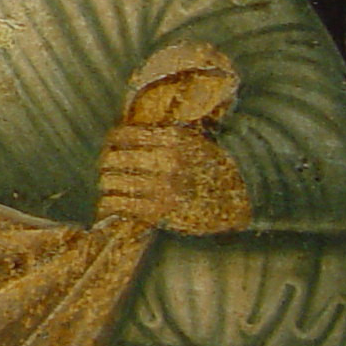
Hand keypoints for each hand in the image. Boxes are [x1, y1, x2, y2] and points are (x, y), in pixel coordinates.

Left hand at [97, 125, 251, 234]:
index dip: (112, 140)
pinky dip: (110, 203)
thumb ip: (160, 136)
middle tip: (107, 167)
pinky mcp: (160, 211)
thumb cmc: (211, 167)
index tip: (112, 145)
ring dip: (107, 184)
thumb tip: (122, 134)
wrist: (239, 198)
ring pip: (113, 182)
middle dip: (106, 163)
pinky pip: (120, 205)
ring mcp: (163, 187)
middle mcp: (167, 161)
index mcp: (173, 139)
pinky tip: (111, 202)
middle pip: (114, 159)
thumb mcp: (191, 141)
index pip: (123, 135)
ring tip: (109, 184)